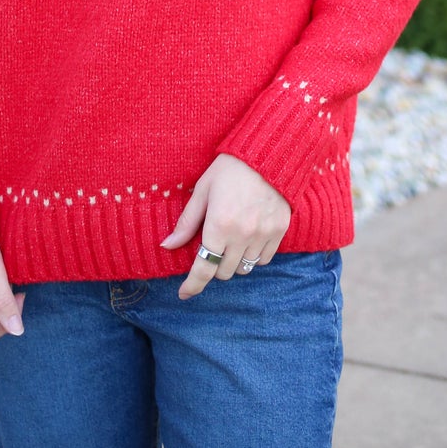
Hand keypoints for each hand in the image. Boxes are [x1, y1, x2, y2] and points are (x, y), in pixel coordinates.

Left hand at [160, 154, 291, 297]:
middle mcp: (242, 234)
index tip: (184, 293)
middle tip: (211, 249)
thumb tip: (167, 246)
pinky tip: (248, 240)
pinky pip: (263, 259)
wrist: (268, 153)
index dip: (193, 285)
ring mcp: (263, 234)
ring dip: (233, 262)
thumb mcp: (202, 191)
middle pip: (224, 272)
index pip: (204, 268)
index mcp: (219, 224)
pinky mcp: (279, 231)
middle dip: (214, 266)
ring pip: (244, 268)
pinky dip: (253, 256)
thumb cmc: (229, 170)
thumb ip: (186, 222)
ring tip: (230, 243)